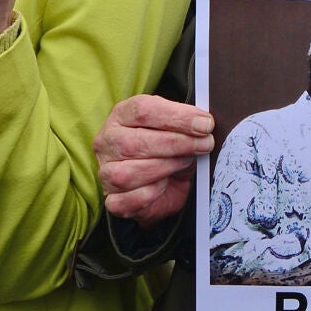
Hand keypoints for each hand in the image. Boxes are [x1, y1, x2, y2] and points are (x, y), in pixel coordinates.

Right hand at [94, 94, 215, 225]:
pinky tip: (166, 184)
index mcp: (121, 116)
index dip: (177, 117)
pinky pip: (130, 199)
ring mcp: (105, 172)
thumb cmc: (169, 151)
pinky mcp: (113, 201)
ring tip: (185, 162)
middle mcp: (107, 142)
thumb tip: (205, 123)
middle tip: (204, 144)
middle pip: (135, 142)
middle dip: (176, 143)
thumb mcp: (179, 129)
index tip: (205, 124)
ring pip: (128, 173)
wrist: (165, 187)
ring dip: (166, 167)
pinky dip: (152, 193)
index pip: (142, 110)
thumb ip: (188, 122)